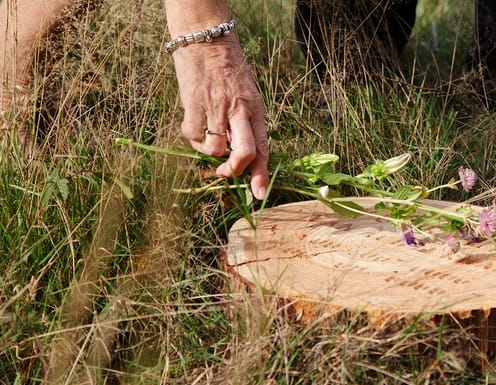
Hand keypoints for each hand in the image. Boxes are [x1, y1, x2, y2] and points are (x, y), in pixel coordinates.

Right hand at [170, 36, 269, 199]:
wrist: (206, 40)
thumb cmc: (227, 70)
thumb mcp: (246, 95)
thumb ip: (245, 123)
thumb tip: (238, 154)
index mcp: (256, 109)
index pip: (263, 147)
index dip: (262, 174)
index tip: (260, 194)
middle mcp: (239, 110)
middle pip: (245, 152)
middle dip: (236, 170)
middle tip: (225, 173)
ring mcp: (216, 108)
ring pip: (216, 149)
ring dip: (211, 152)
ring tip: (208, 137)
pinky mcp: (194, 104)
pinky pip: (193, 136)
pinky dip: (193, 139)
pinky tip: (196, 126)